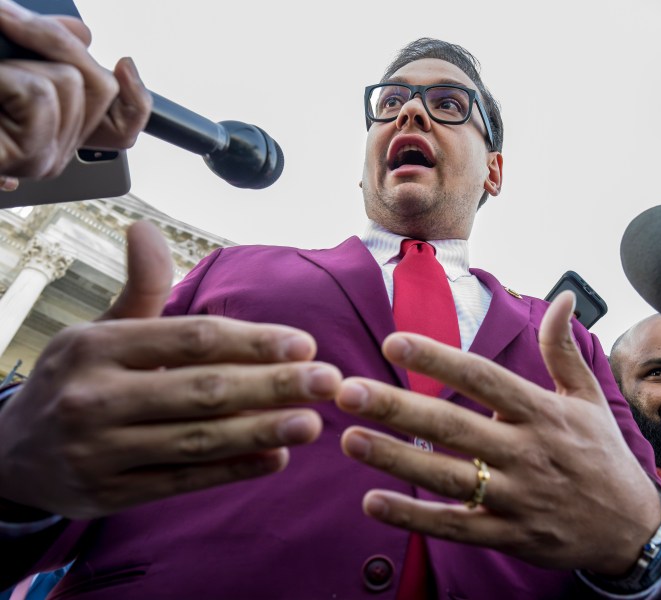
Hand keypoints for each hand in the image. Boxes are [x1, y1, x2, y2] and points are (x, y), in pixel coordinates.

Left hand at [0, 0, 150, 188]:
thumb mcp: (3, 62)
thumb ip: (43, 46)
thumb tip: (84, 34)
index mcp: (53, 131)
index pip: (124, 124)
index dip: (137, 97)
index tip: (124, 62)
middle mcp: (54, 150)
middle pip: (99, 86)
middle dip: (52, 40)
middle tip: (7, 19)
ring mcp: (43, 158)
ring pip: (70, 84)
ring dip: (17, 61)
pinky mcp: (28, 158)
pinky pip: (41, 95)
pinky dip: (4, 77)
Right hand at [0, 222, 340, 519]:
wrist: (7, 453)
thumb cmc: (75, 379)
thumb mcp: (99, 330)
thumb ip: (138, 288)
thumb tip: (144, 229)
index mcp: (97, 347)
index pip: (191, 340)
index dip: (253, 342)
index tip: (305, 344)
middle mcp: (95, 398)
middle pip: (204, 389)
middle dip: (273, 385)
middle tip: (329, 381)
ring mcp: (99, 452)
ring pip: (198, 439)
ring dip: (263, 432)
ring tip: (313, 423)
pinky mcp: (109, 496)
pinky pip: (183, 481)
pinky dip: (232, 470)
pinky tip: (276, 459)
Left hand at [335, 291, 660, 575]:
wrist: (630, 528)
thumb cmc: (601, 454)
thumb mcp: (588, 398)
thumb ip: (563, 349)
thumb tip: (566, 297)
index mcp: (542, 412)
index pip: (484, 378)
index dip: (439, 358)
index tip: (394, 341)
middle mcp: (527, 452)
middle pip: (453, 426)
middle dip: (397, 407)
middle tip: (347, 391)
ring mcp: (517, 497)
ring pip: (447, 477)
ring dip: (394, 458)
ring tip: (350, 439)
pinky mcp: (509, 535)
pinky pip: (455, 526)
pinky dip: (414, 516)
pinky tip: (373, 501)